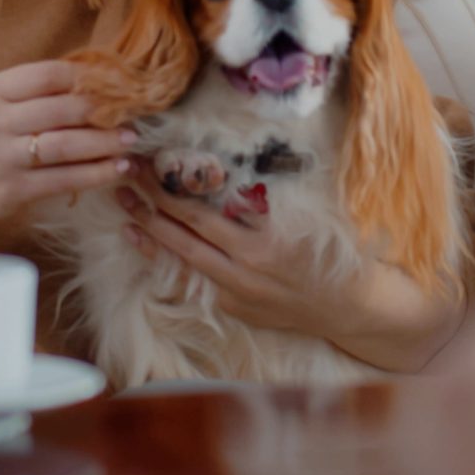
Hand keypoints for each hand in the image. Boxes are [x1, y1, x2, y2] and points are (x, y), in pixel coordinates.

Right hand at [0, 60, 136, 236]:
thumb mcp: (0, 106)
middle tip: (135, 112)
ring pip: (65, 145)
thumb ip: (39, 91)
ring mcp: (3, 157)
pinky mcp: (13, 189)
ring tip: (131, 140)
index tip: (119, 81)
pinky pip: (64, 179)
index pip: (47, 74)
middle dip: (104, 110)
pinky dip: (97, 173)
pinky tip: (119, 169)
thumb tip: (103, 76)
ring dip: (105, 142)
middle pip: (61, 109)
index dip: (88, 76)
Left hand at [114, 181, 440, 341]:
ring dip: (151, 234)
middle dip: (150, 205)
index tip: (148, 165)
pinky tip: (148, 245)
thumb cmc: (334, 252)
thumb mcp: (306, 218)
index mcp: (262, 244)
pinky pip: (197, 280)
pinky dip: (170, 261)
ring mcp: (236, 294)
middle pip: (183, 235)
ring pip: (182, 261)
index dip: (169, 190)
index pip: (201, 214)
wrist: (349, 306)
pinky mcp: (235, 309)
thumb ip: (265, 204)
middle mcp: (244, 272)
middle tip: (124, 180)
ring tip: (125, 211)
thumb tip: (225, 176)